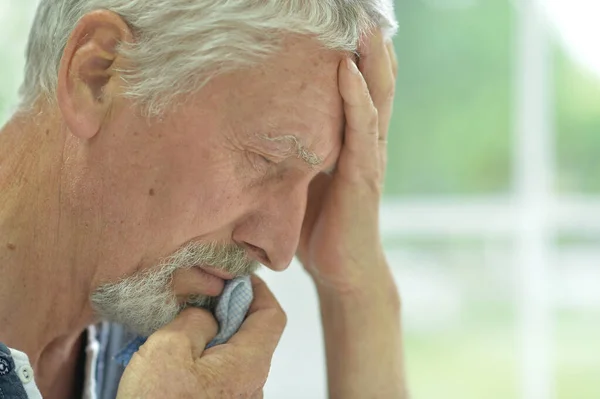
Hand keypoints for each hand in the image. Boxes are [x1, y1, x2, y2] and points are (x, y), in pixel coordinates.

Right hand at [116, 276, 285, 398]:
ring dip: (209, 338)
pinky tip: (173, 362)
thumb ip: (194, 321)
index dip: (256, 289)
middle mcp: (252, 383)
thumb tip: (206, 315)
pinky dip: (201, 361)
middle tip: (194, 304)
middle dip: (226, 313)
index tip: (234, 278)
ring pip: (233, 355)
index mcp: (248, 362)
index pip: (272, 314)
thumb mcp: (168, 350)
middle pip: (252, 334)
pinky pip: (218, 376)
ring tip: (176, 333)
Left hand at [297, 30, 397, 293]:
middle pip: (374, 83)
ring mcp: (369, 156)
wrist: (340, 267)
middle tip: (360, 10)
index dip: (357, 55)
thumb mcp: (302, 180)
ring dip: (371, 60)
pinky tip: (347, 71)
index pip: (358, 88)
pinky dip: (356, 98)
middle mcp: (366, 141)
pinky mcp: (365, 175)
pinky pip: (362, 129)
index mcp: (352, 140)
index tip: (344, 23)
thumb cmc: (319, 225)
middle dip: (369, 46)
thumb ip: (295, 154)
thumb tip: (258, 132)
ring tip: (366, 24)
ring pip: (375, 98)